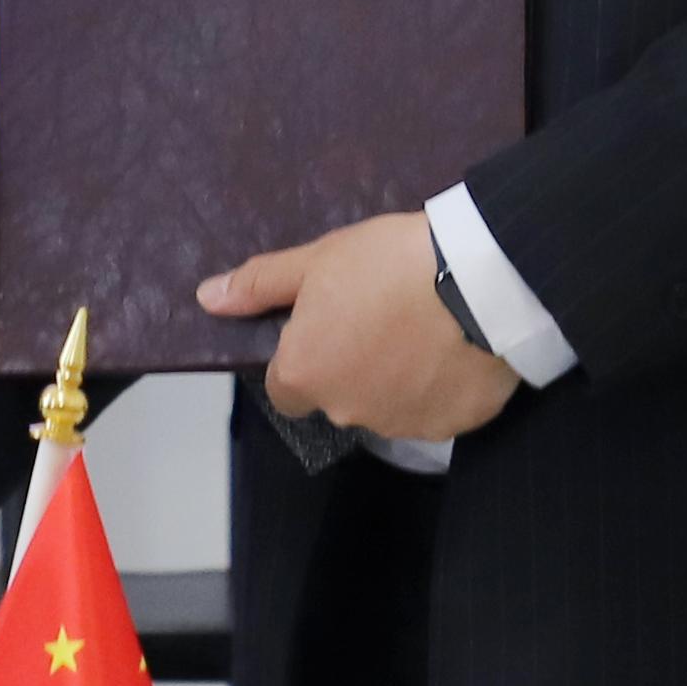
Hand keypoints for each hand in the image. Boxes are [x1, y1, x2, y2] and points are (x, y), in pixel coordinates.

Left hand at [202, 210, 514, 443]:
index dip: (304, 357)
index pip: (286, 388)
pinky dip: (441, 387)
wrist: (479, 280)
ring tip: (425, 328)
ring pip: (388, 406)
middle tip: (383, 317)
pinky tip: (456, 347)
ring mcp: (403, 424)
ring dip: (397, 379)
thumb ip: (260, 284)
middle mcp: (347, 411)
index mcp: (307, 374)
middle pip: (338, 397)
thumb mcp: (318, 259)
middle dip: (353, 367)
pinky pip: (436, 410)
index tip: (331, 325)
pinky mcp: (453, 425)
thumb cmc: (388, 264)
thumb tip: (207, 298)